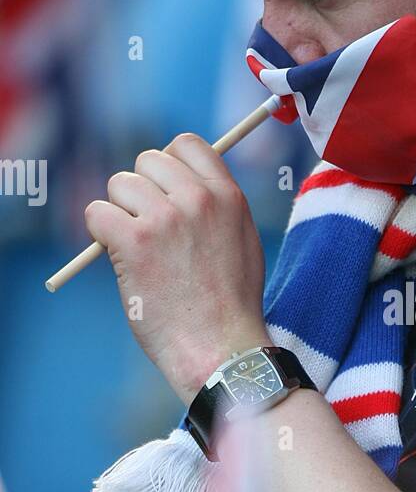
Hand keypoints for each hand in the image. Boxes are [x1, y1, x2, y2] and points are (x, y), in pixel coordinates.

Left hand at [85, 133, 269, 403]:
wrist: (222, 348)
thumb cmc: (231, 306)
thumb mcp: (243, 242)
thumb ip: (218, 207)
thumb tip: (182, 183)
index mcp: (228, 196)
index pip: (187, 144)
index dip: (168, 164)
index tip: (163, 191)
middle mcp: (198, 199)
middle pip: (147, 161)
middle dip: (141, 191)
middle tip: (147, 228)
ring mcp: (165, 219)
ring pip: (119, 186)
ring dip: (120, 214)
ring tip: (138, 251)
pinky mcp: (134, 242)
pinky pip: (96, 214)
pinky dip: (99, 235)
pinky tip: (118, 259)